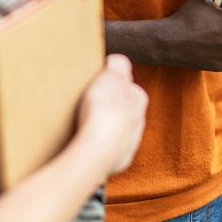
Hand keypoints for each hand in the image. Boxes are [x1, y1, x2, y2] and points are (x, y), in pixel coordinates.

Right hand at [76, 54, 147, 175]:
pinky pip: (107, 149)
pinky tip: (85, 142)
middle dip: (107, 106)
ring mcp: (129, 143)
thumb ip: (118, 64)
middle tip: (88, 104)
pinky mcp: (118, 160)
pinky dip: (98, 145)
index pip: (126, 85)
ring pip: (116, 130)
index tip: (95, 84)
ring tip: (83, 124)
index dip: (109, 83)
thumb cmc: (103, 111)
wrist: (96, 151)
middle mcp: (139, 121)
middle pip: (121, 109)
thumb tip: (117, 61)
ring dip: (103, 127)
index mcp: (138, 99)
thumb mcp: (111, 75)